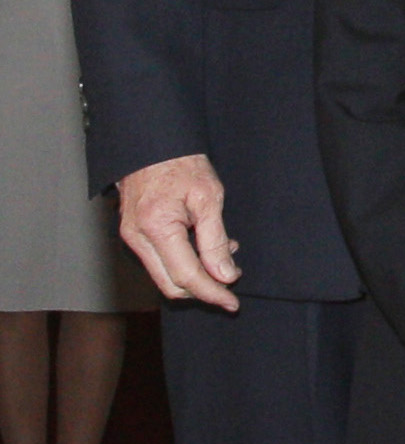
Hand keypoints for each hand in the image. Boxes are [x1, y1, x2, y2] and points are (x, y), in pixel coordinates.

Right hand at [119, 152, 240, 308]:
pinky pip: (158, 261)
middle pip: (171, 286)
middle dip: (204, 290)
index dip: (212, 293)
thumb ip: (215, 241)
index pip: (187, 277)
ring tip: (225, 253)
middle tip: (232, 279)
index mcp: (156, 228)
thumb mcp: (209, 197)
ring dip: (196, 275)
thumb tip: (225, 275)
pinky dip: (183, 262)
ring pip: (164, 276)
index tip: (232, 302)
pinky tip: (205, 245)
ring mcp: (131, 237)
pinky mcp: (133, 233)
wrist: (151, 141)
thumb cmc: (180, 162)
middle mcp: (137, 238)